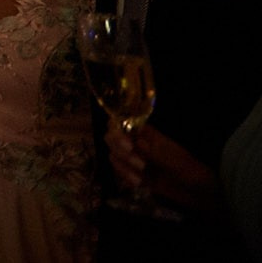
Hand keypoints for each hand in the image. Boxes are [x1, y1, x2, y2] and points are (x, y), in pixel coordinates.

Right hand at [106, 121, 221, 211]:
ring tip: (139, 179)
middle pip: (113, 139)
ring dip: (123, 167)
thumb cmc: (194, 173)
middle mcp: (140, 145)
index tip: (128, 145)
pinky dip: (125, 178)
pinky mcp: (139, 176)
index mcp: (150, 135)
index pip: (123, 123)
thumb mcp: (178, 163)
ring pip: (115, 156)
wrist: (205, 195)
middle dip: (120, 151)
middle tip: (140, 165)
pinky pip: (122, 172)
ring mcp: (138, 160)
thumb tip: (134, 140)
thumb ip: (156, 152)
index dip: (118, 131)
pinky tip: (139, 184)